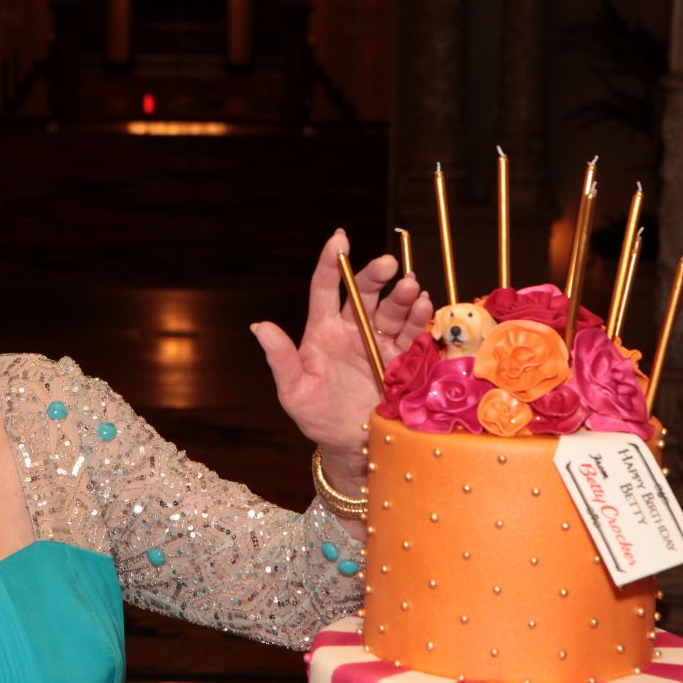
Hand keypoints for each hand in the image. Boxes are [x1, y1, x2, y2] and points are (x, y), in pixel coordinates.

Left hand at [251, 229, 432, 487]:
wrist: (352, 445)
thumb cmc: (316, 417)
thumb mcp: (293, 391)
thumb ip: (281, 359)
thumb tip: (260, 327)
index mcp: (322, 330)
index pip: (325, 287)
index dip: (331, 261)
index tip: (339, 236)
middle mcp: (351, 330)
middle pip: (363, 292)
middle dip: (375, 275)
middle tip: (387, 265)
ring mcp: (379, 342)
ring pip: (390, 309)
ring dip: (401, 295)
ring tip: (409, 287)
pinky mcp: (402, 358)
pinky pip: (411, 332)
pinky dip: (419, 317)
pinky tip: (423, 306)